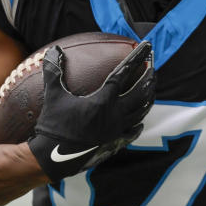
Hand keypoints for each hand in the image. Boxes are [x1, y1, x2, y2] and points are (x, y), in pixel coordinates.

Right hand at [28, 40, 154, 179]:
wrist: (52, 159)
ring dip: (147, 98)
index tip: (147, 47)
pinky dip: (138, 123)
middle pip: (140, 93)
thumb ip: (54, 71)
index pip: (124, 74)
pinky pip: (132, 131)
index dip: (137, 58)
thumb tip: (53, 50)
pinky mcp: (114, 143)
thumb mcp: (53, 96)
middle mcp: (114, 116)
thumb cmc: (52, 125)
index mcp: (103, 101)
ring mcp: (116, 130)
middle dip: (149, 79)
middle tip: (153, 69)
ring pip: (140, 112)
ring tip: (151, 89)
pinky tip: (140, 121)